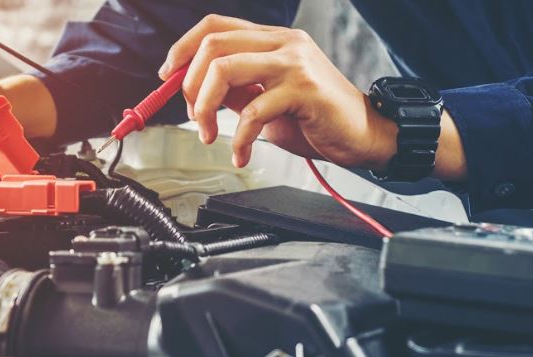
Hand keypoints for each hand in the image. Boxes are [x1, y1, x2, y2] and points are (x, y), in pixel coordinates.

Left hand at [159, 15, 397, 169]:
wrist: (365, 136)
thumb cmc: (317, 120)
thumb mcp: (266, 101)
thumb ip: (236, 91)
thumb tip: (195, 92)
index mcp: (273, 39)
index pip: (216, 25)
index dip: (183, 47)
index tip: (166, 76)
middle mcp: (284, 42)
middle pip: (213, 44)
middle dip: (189, 84)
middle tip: (192, 116)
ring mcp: (294, 63)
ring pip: (225, 69)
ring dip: (204, 108)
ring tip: (208, 135)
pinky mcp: (304, 89)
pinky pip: (252, 110)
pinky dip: (237, 138)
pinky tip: (241, 154)